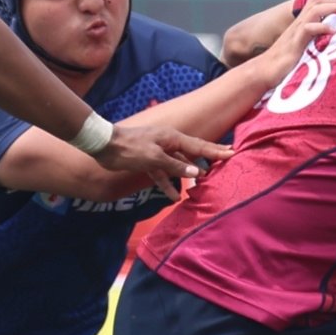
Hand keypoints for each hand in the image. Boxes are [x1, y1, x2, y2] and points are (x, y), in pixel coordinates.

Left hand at [97, 123, 233, 194]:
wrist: (104, 146)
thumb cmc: (130, 149)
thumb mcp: (155, 158)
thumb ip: (176, 166)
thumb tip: (196, 172)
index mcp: (172, 138)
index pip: (199, 146)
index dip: (215, 151)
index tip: (231, 153)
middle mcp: (168, 143)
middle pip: (192, 153)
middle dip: (207, 159)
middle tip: (224, 161)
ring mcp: (158, 152)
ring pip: (178, 165)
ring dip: (188, 175)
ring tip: (202, 184)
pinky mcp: (149, 161)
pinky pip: (163, 173)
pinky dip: (168, 184)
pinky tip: (174, 196)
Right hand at [250, 0, 335, 86]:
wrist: (265, 70)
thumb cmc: (284, 62)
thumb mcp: (302, 46)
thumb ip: (313, 39)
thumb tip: (332, 40)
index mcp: (301, 23)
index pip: (315, 0)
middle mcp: (299, 24)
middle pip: (315, 0)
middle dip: (333, 0)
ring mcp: (296, 32)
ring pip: (314, 10)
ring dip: (331, 8)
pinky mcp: (295, 44)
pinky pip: (308, 29)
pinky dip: (322, 27)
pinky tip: (333, 32)